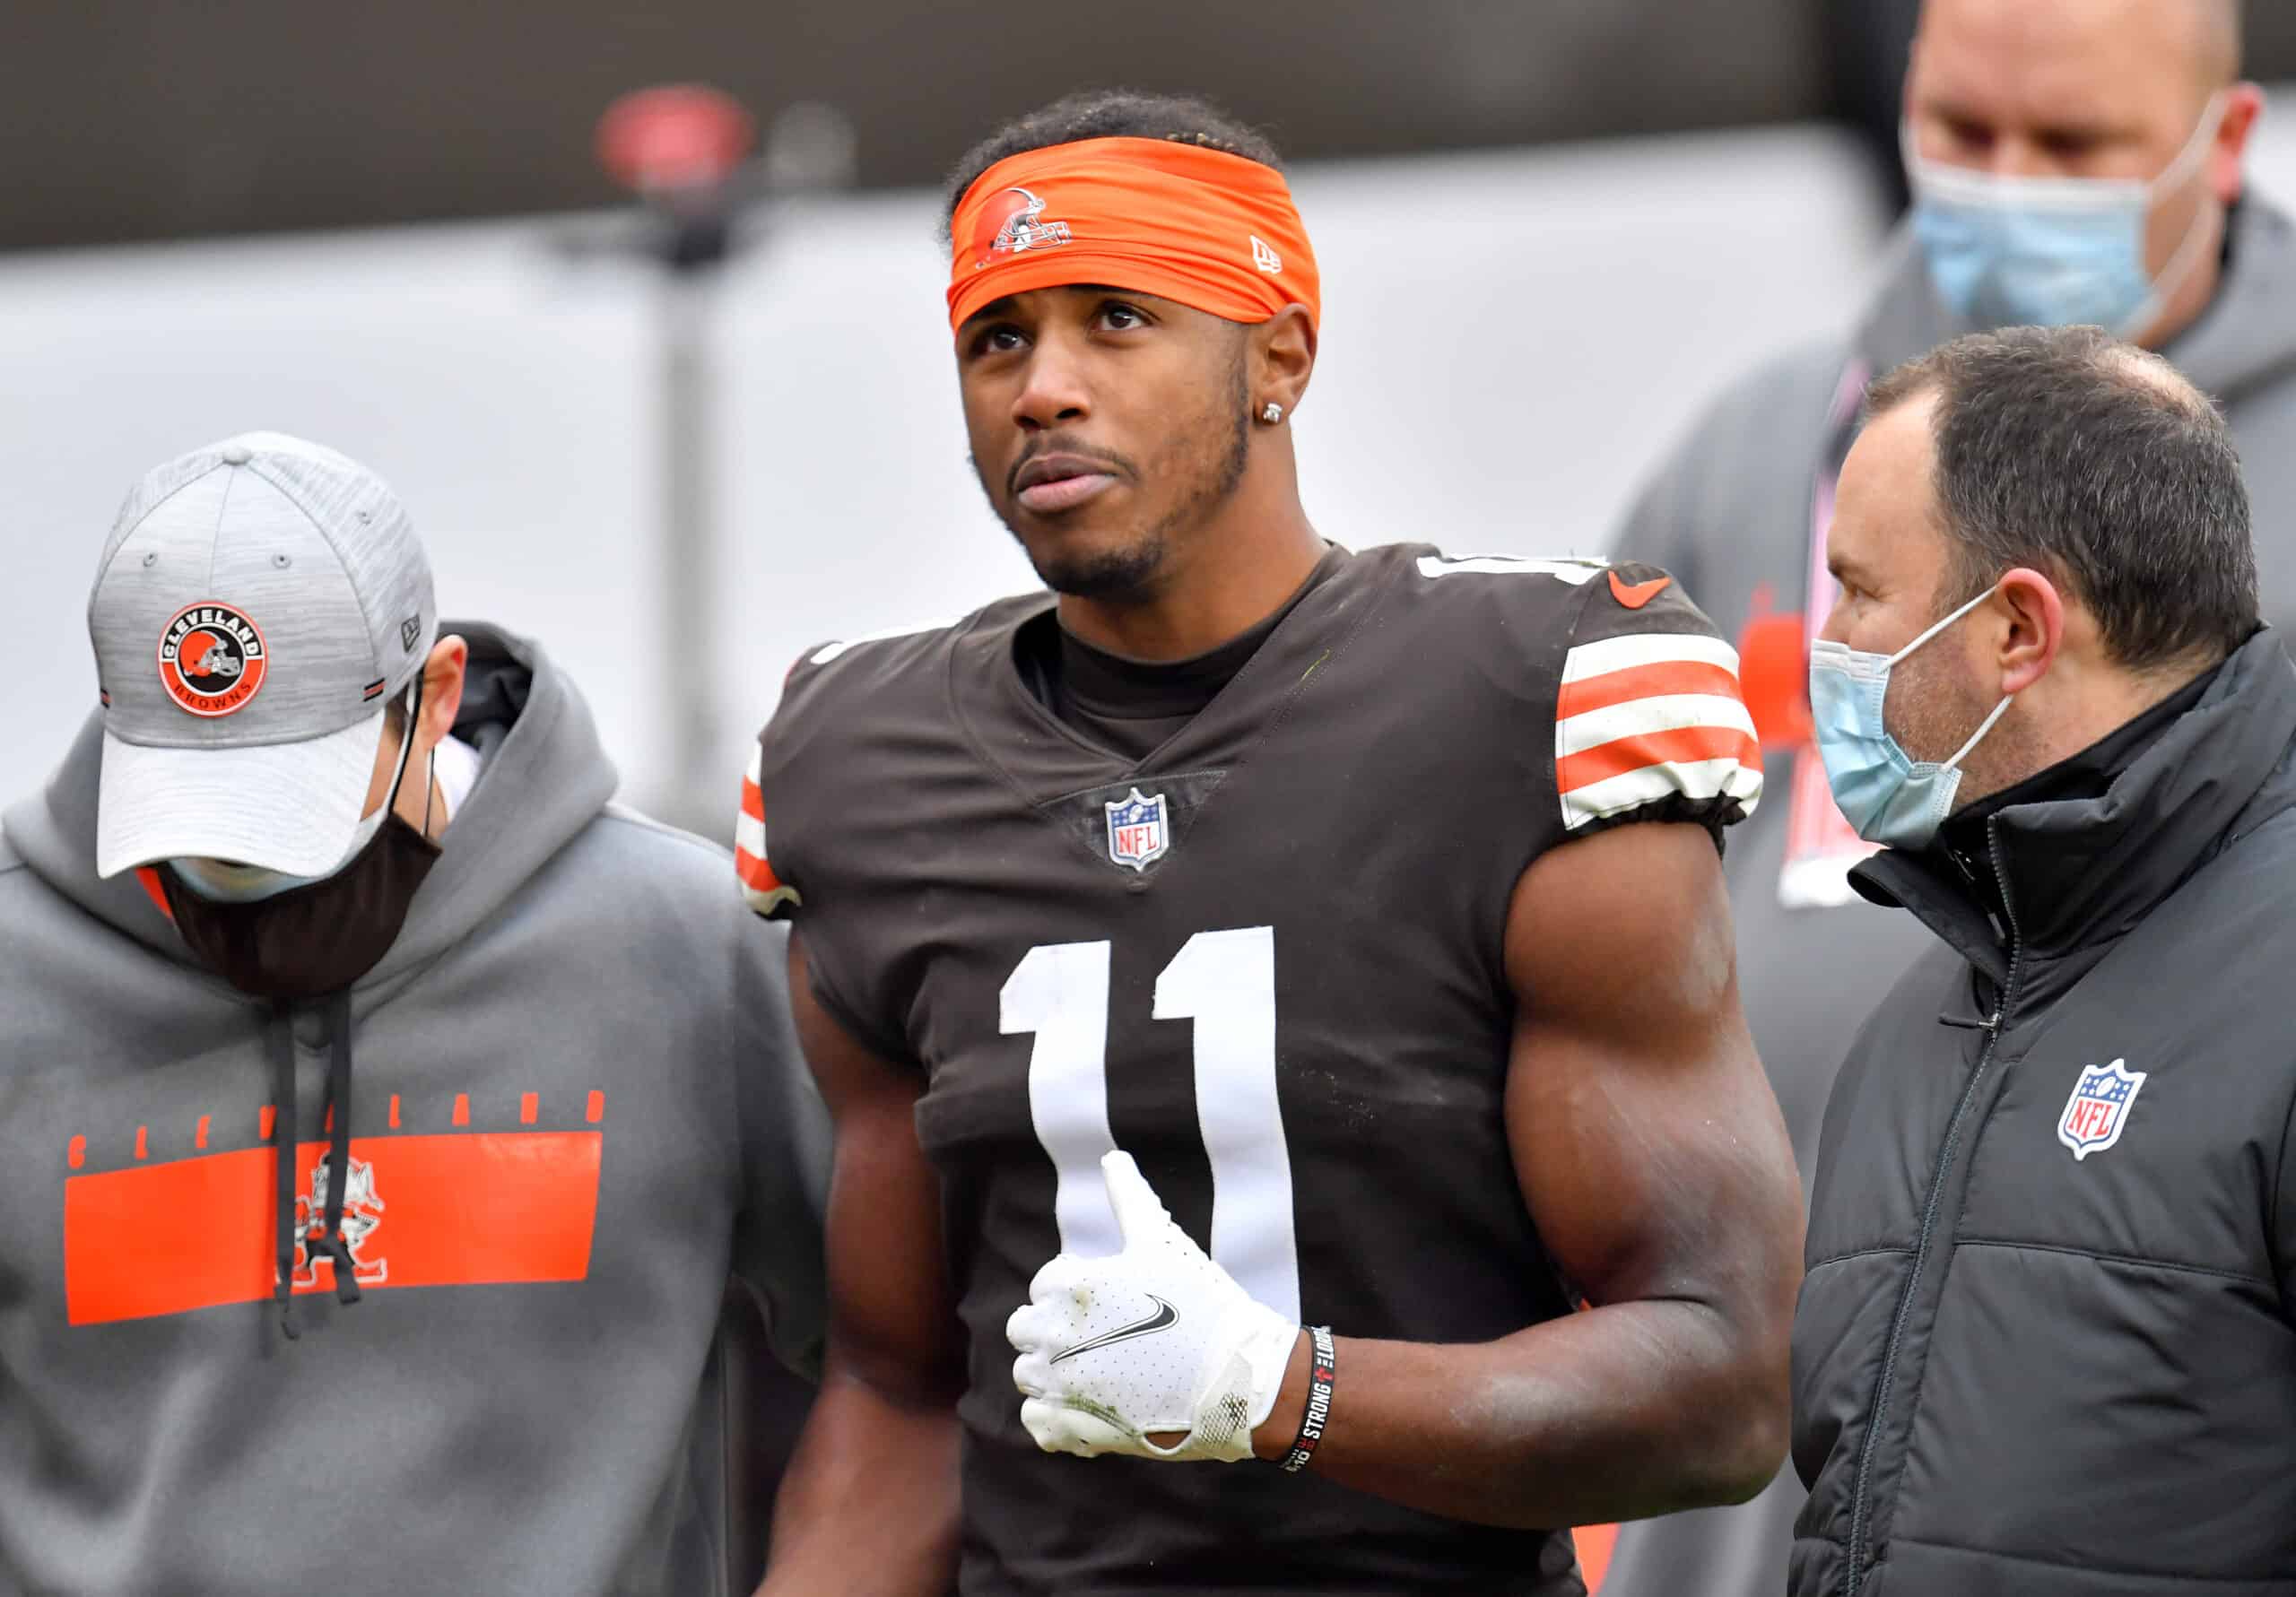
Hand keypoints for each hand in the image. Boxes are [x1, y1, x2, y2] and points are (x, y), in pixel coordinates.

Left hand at [1006, 1151, 1300, 1461]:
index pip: (1046, 1281)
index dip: (1080, 1288)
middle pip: (1024, 1327)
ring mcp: (1061, 1384)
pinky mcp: (1072, 1428)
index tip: (1115, 1300)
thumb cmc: (1204, 1303)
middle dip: (1055, 1328)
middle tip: (1105, 1337)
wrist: (1240, 1378)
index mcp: (1071, 1284)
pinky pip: (1035, 1421)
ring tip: (1100, 1373)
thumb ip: (1129, 1197)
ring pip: (1027, 1373)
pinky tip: (1089, 1407)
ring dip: (1052, 1371)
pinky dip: (1054, 1416)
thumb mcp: (1163, 1241)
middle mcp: (1055, 1333)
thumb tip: (1112, 1157)